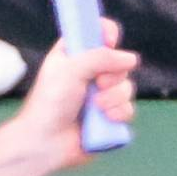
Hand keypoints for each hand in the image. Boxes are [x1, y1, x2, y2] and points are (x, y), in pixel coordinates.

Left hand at [16, 18, 140, 167]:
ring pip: (127, 87)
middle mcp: (90, 72)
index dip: (108, 33)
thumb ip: (100, 57)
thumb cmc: (49, 103)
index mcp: (74, 55)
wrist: (46, 142)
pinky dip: (119, 114)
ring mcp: (101, 95)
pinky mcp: (109, 116)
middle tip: (97, 84)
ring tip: (95, 108)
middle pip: (120, 62)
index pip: (98, 33)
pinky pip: (128, 109)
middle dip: (113, 75)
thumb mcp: (70, 70)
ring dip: (114, 98)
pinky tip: (105, 120)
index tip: (110, 41)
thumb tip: (131, 58)